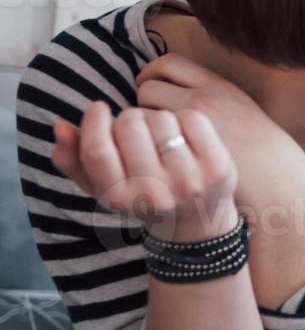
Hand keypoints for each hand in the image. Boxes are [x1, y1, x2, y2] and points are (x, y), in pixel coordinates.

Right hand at [52, 100, 238, 242]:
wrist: (196, 221)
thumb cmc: (141, 195)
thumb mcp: (101, 186)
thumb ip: (73, 159)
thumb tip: (61, 127)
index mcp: (120, 200)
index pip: (98, 151)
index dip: (94, 122)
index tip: (98, 108)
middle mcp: (155, 194)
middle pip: (130, 126)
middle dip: (128, 117)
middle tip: (134, 127)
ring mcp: (190, 181)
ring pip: (162, 118)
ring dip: (157, 118)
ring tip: (159, 135)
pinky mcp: (217, 168)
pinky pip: (193, 119)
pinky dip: (185, 119)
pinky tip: (183, 135)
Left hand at [136, 54, 304, 219]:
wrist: (275, 175)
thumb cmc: (258, 146)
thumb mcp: (240, 105)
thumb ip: (210, 92)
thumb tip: (174, 87)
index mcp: (218, 85)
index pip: (169, 62)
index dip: (151, 72)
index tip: (148, 84)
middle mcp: (203, 99)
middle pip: (148, 87)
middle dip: (143, 101)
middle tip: (149, 118)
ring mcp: (191, 129)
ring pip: (143, 116)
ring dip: (141, 126)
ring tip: (154, 139)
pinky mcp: (182, 153)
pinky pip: (148, 142)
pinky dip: (145, 147)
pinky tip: (157, 156)